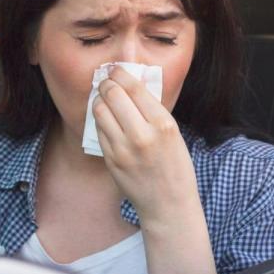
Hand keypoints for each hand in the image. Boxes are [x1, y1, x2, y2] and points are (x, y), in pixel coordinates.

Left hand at [91, 65, 201, 228]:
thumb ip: (153, 110)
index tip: (116, 69)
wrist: (168, 204)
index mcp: (163, 124)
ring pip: (100, 111)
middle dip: (107, 83)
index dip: (121, 74)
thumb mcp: (173, 133)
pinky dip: (100, 120)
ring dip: (99, 100)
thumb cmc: (175, 166)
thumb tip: (132, 83)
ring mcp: (124, 149)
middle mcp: (142, 135)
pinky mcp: (111, 160)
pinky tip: (105, 118)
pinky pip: (99, 130)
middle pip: (113, 95)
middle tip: (106, 81)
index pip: (134, 88)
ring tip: (103, 98)